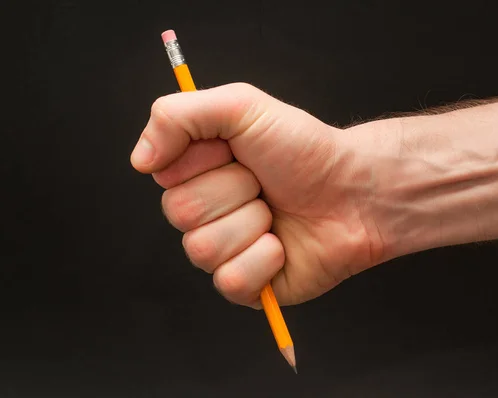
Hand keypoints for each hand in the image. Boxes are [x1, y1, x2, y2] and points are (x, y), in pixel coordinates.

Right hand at [130, 83, 386, 306]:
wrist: (355, 191)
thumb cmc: (305, 149)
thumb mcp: (242, 107)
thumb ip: (178, 116)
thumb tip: (139, 160)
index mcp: (197, 172)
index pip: (164, 175)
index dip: (204, 161)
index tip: (237, 151)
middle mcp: (205, 213)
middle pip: (180, 213)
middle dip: (234, 190)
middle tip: (263, 182)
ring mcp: (224, 250)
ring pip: (202, 249)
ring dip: (251, 223)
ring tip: (276, 212)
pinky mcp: (247, 285)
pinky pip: (231, 282)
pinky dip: (264, 260)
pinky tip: (283, 245)